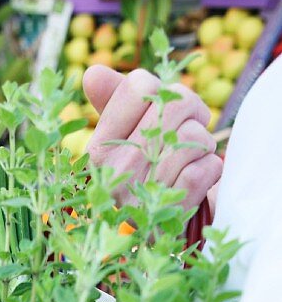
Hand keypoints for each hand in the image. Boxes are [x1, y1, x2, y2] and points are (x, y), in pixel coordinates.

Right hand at [83, 65, 222, 214]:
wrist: (162, 228)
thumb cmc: (147, 171)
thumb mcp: (124, 138)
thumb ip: (112, 103)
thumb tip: (92, 74)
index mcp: (99, 149)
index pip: (138, 84)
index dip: (161, 91)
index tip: (163, 112)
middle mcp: (115, 171)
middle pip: (172, 103)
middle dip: (191, 114)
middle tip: (185, 134)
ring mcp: (144, 194)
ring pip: (193, 136)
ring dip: (203, 145)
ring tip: (188, 160)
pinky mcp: (174, 212)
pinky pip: (207, 167)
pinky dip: (210, 169)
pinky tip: (195, 182)